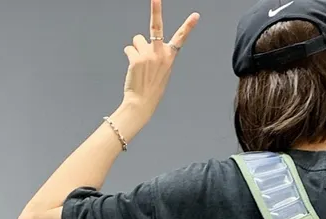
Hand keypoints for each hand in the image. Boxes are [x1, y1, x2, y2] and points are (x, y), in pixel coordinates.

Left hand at [122, 0, 199, 121]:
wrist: (142, 102)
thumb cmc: (152, 87)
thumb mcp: (161, 71)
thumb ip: (157, 55)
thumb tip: (143, 43)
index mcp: (170, 57)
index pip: (181, 38)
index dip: (189, 26)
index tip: (196, 16)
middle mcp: (161, 53)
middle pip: (157, 25)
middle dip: (156, 8)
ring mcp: (149, 54)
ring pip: (137, 39)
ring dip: (136, 49)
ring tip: (139, 65)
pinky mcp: (136, 57)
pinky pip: (129, 49)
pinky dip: (129, 56)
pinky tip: (133, 68)